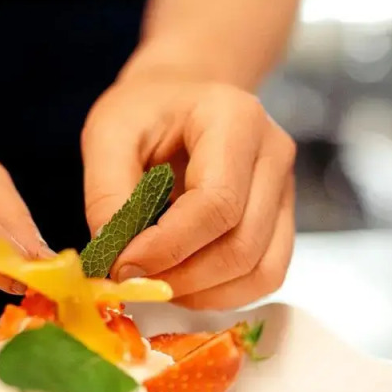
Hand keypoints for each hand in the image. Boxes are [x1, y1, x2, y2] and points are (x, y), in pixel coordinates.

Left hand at [82, 78, 295, 309]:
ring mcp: (284, 190)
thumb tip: (117, 259)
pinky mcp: (281, 220)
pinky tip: (183, 282)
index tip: (123, 265)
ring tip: (156, 282)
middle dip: (182, 277)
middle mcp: (273, 154)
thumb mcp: (108, 134)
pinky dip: (222, 294)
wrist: (181, 97)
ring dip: (202, 292)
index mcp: (235, 119)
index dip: (169, 246)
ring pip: (259, 269)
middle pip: (242, 244)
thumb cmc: (145, 111)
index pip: (217, 203)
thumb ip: (107, 194)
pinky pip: (265, 275)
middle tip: (133, 280)